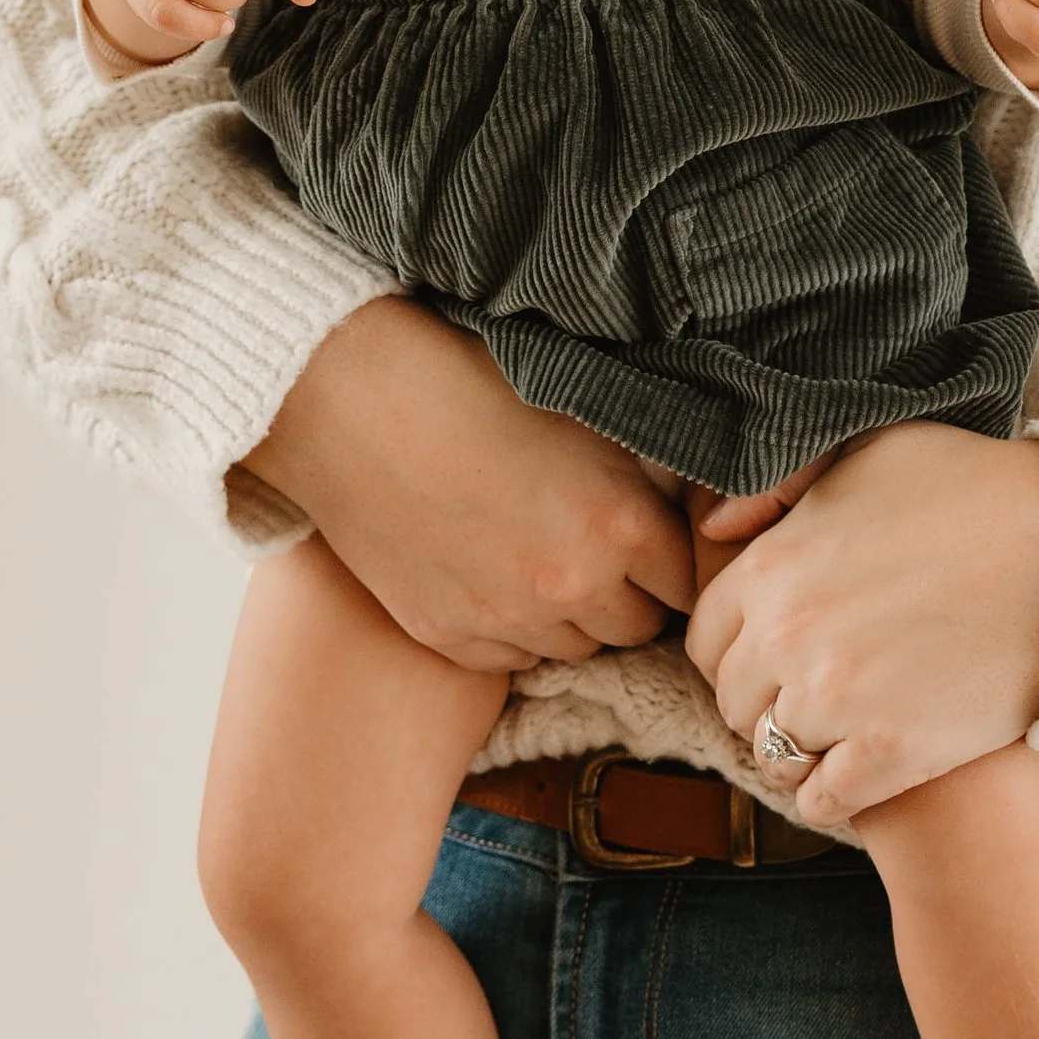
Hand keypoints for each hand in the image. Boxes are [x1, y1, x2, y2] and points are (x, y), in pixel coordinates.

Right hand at [246, 297, 695, 672]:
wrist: (351, 399)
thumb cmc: (470, 381)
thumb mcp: (582, 412)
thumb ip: (640, 473)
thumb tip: (682, 505)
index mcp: (619, 521)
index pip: (687, 583)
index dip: (673, 561)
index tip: (657, 545)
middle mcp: (571, 583)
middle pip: (636, 629)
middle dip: (631, 595)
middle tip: (604, 554)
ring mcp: (505, 617)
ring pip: (573, 649)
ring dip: (572, 616)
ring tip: (545, 561)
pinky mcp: (447, 634)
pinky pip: (510, 658)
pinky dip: (514, 629)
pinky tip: (494, 577)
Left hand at [684, 424, 1038, 827]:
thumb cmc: (978, 492)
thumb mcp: (871, 454)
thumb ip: (783, 486)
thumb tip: (719, 524)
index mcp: (773, 568)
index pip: (707, 638)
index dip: (740, 650)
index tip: (777, 654)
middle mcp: (789, 637)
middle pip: (735, 702)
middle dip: (765, 702)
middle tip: (814, 697)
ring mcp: (837, 701)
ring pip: (774, 755)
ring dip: (800, 750)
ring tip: (841, 734)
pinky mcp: (890, 754)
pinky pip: (823, 799)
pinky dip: (834, 793)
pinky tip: (864, 771)